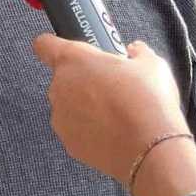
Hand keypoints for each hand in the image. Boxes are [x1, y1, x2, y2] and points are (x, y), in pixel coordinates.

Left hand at [32, 34, 188, 183]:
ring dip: (84, 105)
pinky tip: (113, 131)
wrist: (152, 151)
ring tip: (115, 111)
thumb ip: (137, 52)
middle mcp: (60, 86)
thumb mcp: (151, 64)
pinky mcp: (68, 143)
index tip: (66, 49)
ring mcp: (61, 117)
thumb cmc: (147, 101)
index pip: (43, 44)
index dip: (53, 44)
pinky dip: (88, 129)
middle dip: (82, 79)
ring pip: (68, 104)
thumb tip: (135, 51)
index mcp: (73, 59)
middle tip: (109, 84)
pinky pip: (74, 129)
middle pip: (62, 76)